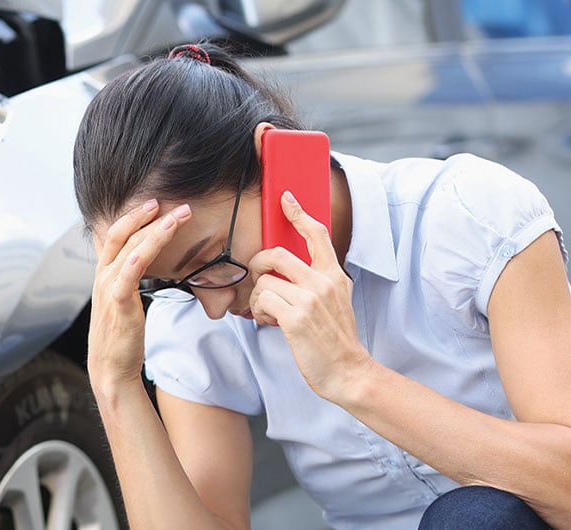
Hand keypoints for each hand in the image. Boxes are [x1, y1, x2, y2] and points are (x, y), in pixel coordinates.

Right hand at [88, 200, 191, 391]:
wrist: (110, 368)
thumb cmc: (120, 337)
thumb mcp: (122, 301)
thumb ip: (128, 280)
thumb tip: (142, 265)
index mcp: (104, 274)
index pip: (116, 235)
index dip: (134, 216)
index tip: (156, 204)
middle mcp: (102, 276)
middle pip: (122, 235)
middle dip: (147, 216)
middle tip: (173, 204)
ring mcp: (108, 288)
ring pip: (130, 249)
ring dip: (156, 230)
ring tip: (178, 217)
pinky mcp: (118, 303)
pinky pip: (128, 274)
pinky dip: (139, 255)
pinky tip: (154, 241)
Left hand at [248, 191, 371, 400]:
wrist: (348, 372)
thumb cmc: (335, 340)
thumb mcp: (336, 303)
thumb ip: (316, 284)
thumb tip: (285, 275)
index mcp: (334, 276)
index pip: (317, 236)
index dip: (299, 214)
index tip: (286, 199)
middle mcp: (324, 282)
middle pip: (276, 253)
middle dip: (258, 265)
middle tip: (260, 281)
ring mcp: (310, 299)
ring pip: (264, 281)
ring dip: (259, 299)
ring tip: (270, 314)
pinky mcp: (296, 317)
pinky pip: (262, 301)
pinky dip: (260, 312)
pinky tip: (269, 322)